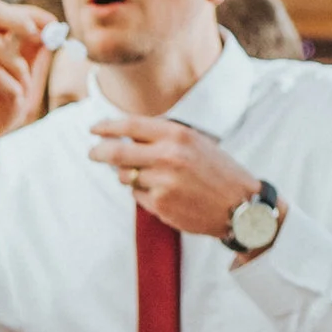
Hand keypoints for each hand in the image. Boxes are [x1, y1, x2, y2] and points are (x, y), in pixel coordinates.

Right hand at [0, 0, 54, 173]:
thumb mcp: (25, 82)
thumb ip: (35, 58)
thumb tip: (50, 32)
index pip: (2, 11)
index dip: (30, 13)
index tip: (53, 25)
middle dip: (20, 18)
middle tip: (39, 35)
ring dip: (19, 67)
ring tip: (21, 90)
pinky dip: (12, 87)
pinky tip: (13, 101)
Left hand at [86, 116, 264, 240]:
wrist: (240, 205)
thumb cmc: (217, 171)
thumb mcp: (195, 142)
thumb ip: (163, 137)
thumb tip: (125, 136)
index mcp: (177, 134)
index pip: (131, 126)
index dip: (107, 127)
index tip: (94, 129)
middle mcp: (168, 156)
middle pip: (117, 152)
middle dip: (98, 152)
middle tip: (91, 153)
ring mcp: (162, 182)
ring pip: (125, 176)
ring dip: (127, 175)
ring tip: (150, 176)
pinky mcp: (160, 204)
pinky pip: (137, 195)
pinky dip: (142, 192)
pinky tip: (162, 193)